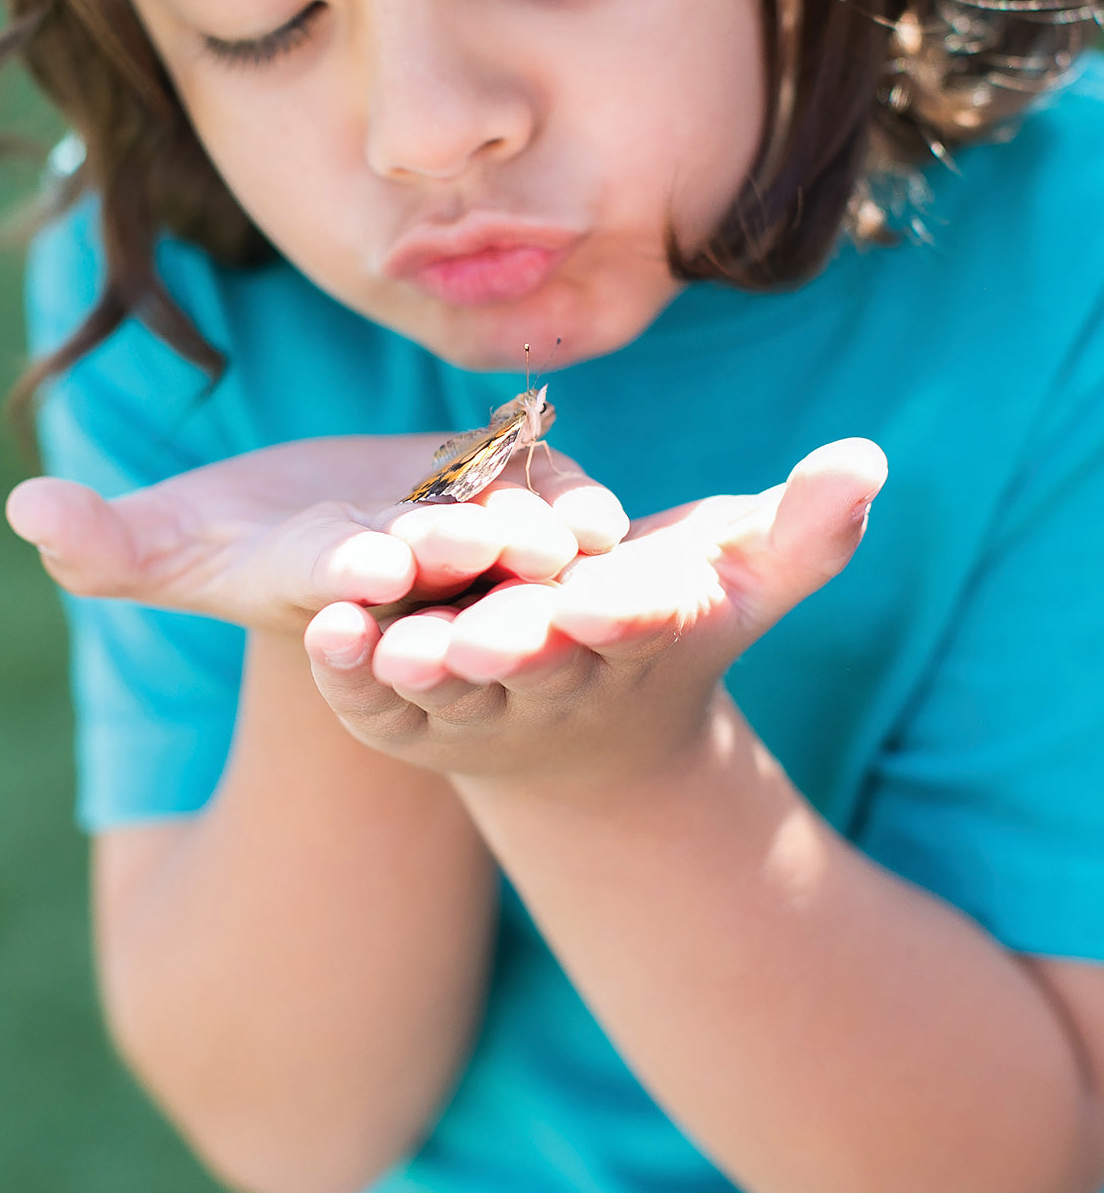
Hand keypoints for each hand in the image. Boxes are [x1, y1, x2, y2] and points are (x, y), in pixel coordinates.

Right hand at [4, 435, 628, 635]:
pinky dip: (573, 503)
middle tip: (473, 546)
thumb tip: (24, 511)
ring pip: (505, 543)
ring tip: (563, 535)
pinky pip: (550, 499)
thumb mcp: (172, 542)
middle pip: (429, 568)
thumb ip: (109, 541)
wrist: (347, 528)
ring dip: (531, 541)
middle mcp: (404, 576)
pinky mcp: (515, 496)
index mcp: (322, 582)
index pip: (331, 578)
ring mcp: (468, 542)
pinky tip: (603, 510)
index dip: (342, 570)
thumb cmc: (238, 539)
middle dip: (446, 558)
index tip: (361, 564)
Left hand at [304, 440, 887, 788]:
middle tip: (478, 638)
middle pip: (537, 665)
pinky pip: (378, 708)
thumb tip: (869, 460)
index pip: (641, 625)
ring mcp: (481, 710)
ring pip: (448, 696)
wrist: (588, 733)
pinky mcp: (413, 719)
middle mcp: (560, 683)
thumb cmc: (662, 628)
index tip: (603, 597)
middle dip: (513, 650)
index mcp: (639, 641)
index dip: (625, 611)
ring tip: (384, 643)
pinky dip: (350, 675)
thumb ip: (801, 532)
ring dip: (416, 672)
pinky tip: (323, 632)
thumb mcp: (734, 582)